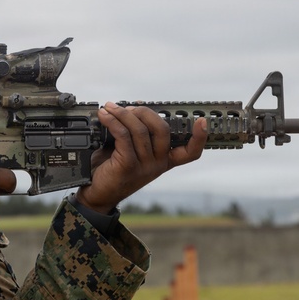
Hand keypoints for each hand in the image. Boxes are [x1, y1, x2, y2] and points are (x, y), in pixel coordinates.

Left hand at [75, 104, 207, 213]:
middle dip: (144, 112)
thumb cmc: (111, 168)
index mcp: (164, 160)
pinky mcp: (128, 166)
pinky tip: (104, 116)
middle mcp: (157, 164)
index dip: (199, 138)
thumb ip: (137, 131)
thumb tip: (136, 106)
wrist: (96, 193)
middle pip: (162, 130)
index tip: (202, 121)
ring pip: (139, 130)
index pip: (190, 152)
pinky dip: (113, 122)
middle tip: (126, 108)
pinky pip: (123, 136)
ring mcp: (144, 167)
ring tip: (109, 109)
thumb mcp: (129, 149)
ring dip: (122, 114)